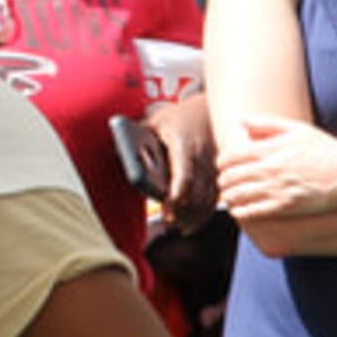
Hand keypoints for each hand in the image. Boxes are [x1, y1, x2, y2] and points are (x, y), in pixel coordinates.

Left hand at [145, 92, 217, 222]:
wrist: (208, 110)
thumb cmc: (176, 118)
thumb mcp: (155, 121)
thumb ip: (138, 136)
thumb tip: (118, 151)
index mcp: (184, 144)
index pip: (185, 173)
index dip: (178, 193)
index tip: (168, 207)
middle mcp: (202, 157)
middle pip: (197, 192)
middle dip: (185, 210)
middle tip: (169, 222)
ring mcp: (213, 168)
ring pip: (208, 199)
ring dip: (194, 216)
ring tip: (178, 226)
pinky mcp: (218, 175)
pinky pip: (215, 200)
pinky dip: (204, 215)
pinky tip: (190, 225)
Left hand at [216, 113, 336, 219]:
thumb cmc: (326, 151)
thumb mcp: (298, 130)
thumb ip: (267, 124)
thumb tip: (240, 120)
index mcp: (272, 148)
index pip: (232, 155)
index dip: (222, 162)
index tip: (223, 166)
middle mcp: (271, 168)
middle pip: (231, 176)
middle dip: (223, 180)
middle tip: (224, 183)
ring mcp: (277, 188)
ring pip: (238, 195)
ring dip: (229, 197)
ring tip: (230, 197)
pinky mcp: (285, 206)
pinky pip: (252, 211)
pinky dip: (240, 212)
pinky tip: (239, 211)